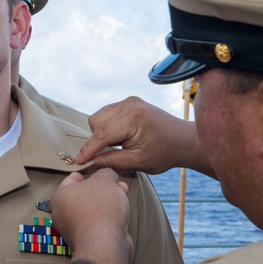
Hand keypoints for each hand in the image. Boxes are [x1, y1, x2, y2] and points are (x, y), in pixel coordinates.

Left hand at [50, 170, 132, 262]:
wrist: (106, 246)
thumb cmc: (100, 209)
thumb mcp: (105, 179)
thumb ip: (106, 172)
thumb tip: (108, 175)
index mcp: (60, 196)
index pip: (74, 177)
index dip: (91, 172)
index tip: (103, 171)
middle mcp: (63, 213)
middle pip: (86, 193)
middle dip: (104, 187)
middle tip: (117, 183)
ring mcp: (75, 228)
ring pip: (94, 207)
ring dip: (109, 200)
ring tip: (122, 194)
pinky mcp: (88, 239)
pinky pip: (99, 222)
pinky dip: (110, 217)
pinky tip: (122, 212)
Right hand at [75, 96, 211, 176]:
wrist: (184, 140)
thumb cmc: (165, 153)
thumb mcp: (137, 162)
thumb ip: (110, 161)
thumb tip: (89, 163)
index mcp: (133, 118)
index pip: (101, 133)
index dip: (88, 149)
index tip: (78, 162)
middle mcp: (129, 104)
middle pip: (96, 122)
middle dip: (97, 139)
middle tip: (110, 154)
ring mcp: (129, 100)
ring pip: (99, 116)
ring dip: (102, 132)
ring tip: (119, 145)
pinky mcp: (129, 102)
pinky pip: (108, 113)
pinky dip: (108, 126)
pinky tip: (121, 137)